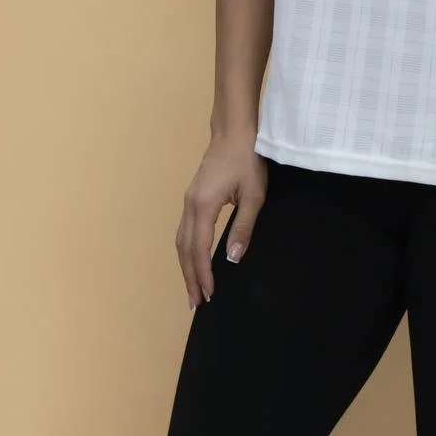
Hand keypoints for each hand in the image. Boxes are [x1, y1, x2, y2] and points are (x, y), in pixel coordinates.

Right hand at [175, 130, 267, 310]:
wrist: (235, 131)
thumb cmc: (247, 159)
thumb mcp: (254, 195)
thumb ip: (243, 227)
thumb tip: (232, 258)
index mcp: (203, 205)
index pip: (199, 249)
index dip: (202, 274)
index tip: (208, 295)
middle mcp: (190, 205)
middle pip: (184, 249)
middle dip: (189, 277)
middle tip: (195, 303)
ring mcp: (188, 200)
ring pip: (181, 240)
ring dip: (185, 266)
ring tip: (192, 288)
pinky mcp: (193, 196)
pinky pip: (184, 230)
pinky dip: (186, 250)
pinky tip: (193, 260)